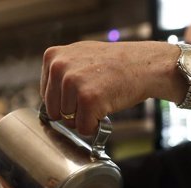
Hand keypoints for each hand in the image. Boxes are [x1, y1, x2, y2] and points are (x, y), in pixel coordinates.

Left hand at [41, 41, 181, 134]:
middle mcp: (58, 68)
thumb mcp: (79, 56)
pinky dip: (95, 125)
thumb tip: (46, 99)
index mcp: (52, 57)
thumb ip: (60, 73)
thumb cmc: (114, 63)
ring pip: (68, 121)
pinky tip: (106, 107)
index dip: (65, 101)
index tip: (82, 92)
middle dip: (73, 112)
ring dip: (86, 117)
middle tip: (94, 96)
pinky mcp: (87, 100)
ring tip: (102, 97)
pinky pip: (83, 128)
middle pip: (54, 111)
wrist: (143, 64)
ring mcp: (72, 83)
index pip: (46, 96)